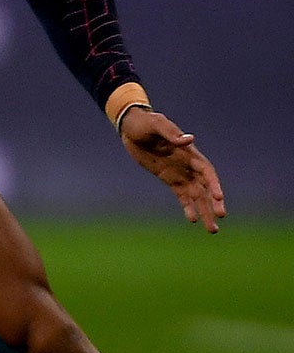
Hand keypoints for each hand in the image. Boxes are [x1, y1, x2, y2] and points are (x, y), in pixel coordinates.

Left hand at [120, 108, 225, 231]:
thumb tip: (189, 139)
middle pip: (206, 187)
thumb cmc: (146, 123)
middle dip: (214, 203)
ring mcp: (180, 173)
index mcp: (189, 153)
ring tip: (212, 229)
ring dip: (205, 211)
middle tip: (220, 217)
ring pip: (197, 196)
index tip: (218, 197)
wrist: (132, 128)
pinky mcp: (170, 179)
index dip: (214, 184)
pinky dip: (188, 208)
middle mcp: (189, 165)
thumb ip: (171, 133)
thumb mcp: (156, 124)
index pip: (207, 171)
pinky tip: (192, 219)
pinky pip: (182, 196)